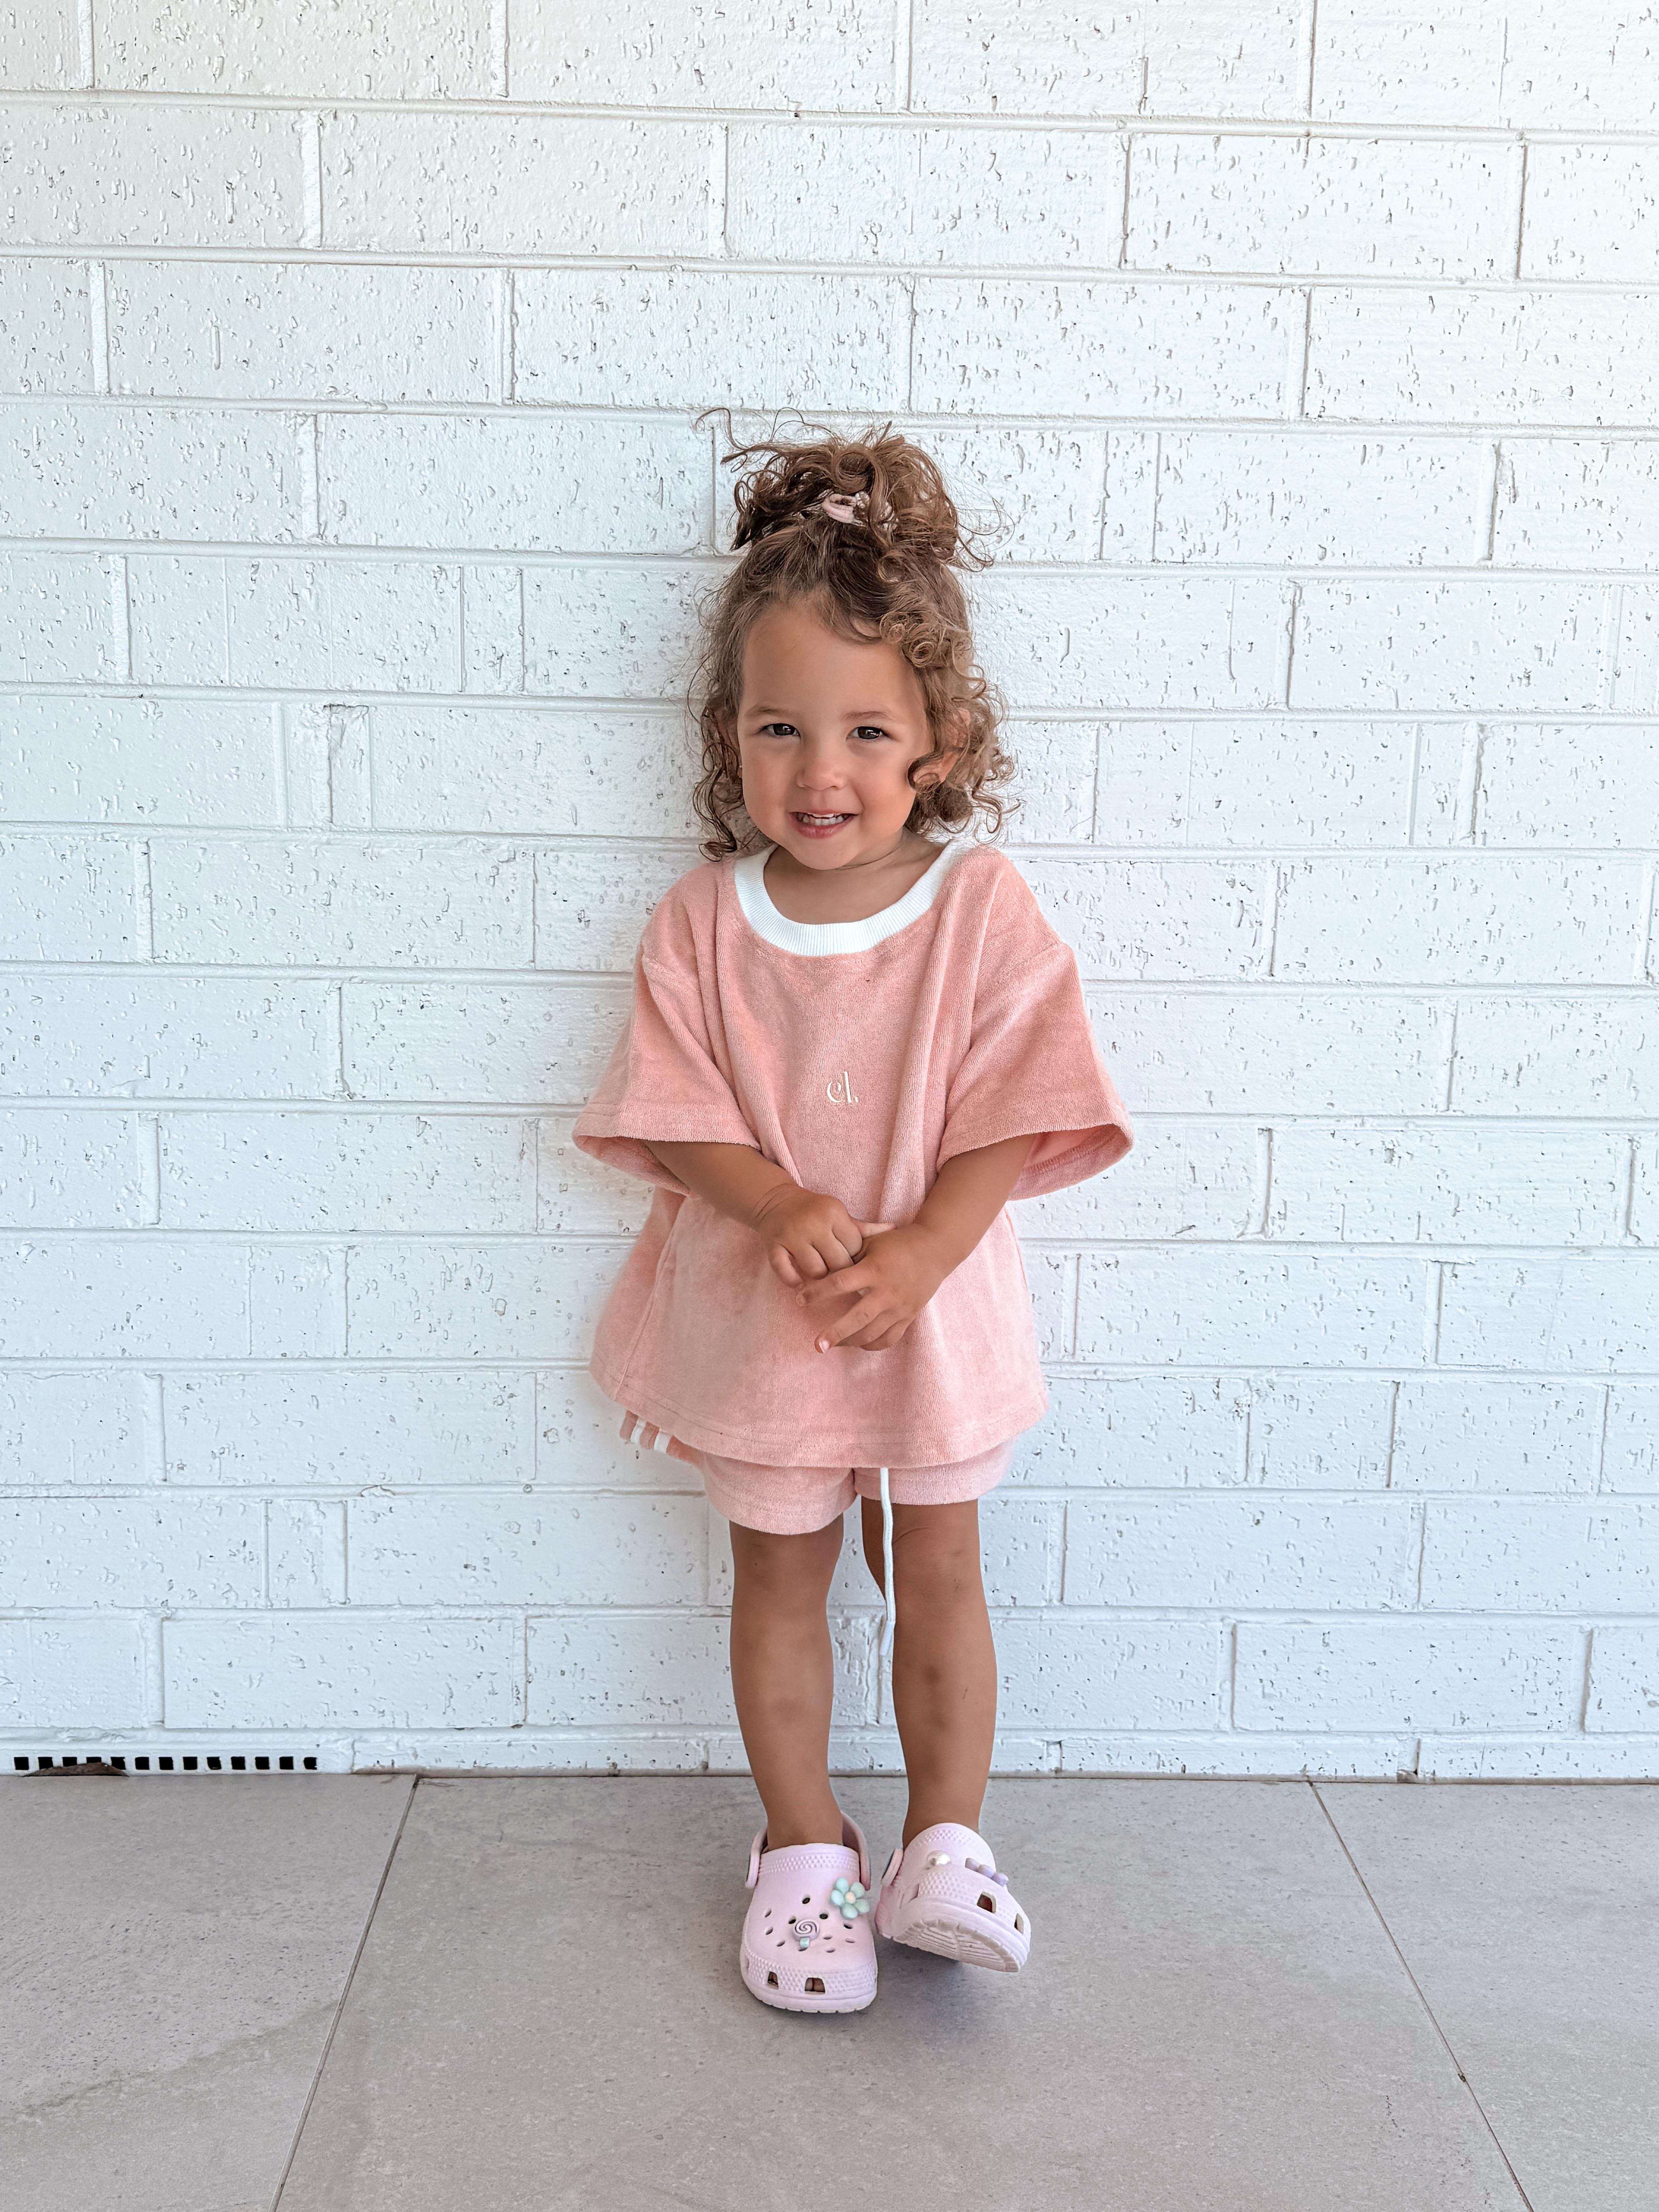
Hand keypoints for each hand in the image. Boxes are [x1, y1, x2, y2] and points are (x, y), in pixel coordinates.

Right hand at [750, 1183, 889, 1288]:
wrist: (776, 1201)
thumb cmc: (815, 1210)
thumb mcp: (839, 1214)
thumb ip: (863, 1228)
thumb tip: (893, 1230)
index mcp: (833, 1213)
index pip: (853, 1246)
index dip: (854, 1257)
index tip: (851, 1259)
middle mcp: (813, 1224)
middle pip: (837, 1262)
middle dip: (840, 1271)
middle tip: (838, 1273)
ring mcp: (792, 1236)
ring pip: (815, 1271)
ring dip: (819, 1278)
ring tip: (821, 1276)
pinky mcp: (774, 1246)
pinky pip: (785, 1272)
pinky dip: (792, 1280)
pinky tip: (798, 1283)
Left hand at [794, 1223, 949, 1352]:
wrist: (934, 1250)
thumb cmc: (898, 1243)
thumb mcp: (872, 1242)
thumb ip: (848, 1255)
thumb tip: (821, 1265)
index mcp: (874, 1270)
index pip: (840, 1283)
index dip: (818, 1292)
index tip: (800, 1300)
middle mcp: (886, 1292)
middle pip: (857, 1318)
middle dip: (835, 1333)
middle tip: (816, 1345)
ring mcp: (899, 1307)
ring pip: (872, 1333)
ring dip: (850, 1342)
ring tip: (831, 1346)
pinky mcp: (908, 1316)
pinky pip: (889, 1338)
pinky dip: (873, 1345)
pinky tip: (859, 1345)